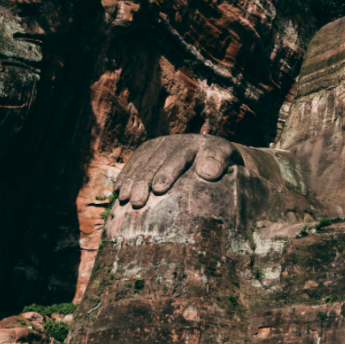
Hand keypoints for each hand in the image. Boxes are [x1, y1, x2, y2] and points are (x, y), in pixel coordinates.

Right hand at [114, 134, 243, 208]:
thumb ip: (218, 161)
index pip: (177, 157)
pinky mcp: (147, 152)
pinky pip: (133, 163)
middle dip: (143, 181)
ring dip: (130, 181)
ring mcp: (158, 146)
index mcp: (192, 143)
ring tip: (124, 199)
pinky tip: (118, 191)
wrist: (214, 154)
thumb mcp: (226, 157)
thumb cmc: (221, 161)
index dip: (167, 172)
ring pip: (140, 163)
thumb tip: (207, 172)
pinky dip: (125, 177)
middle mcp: (172, 142)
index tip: (158, 189)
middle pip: (154, 161)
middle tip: (136, 202)